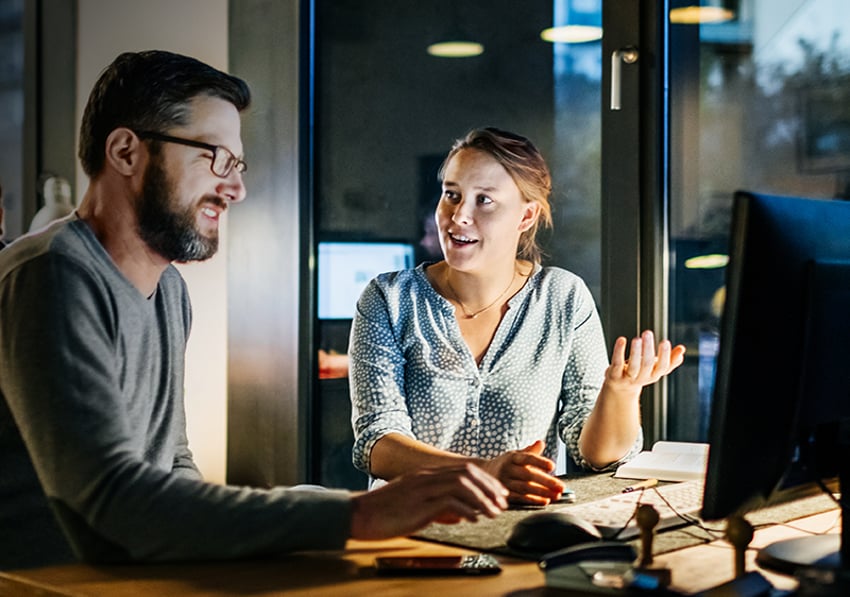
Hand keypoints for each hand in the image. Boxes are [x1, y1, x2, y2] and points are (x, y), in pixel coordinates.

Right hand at [349, 463, 507, 539]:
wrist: (359, 515)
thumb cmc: (384, 512)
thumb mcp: (415, 505)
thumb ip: (437, 505)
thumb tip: (459, 513)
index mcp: (425, 475)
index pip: (463, 469)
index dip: (485, 480)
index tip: (498, 493)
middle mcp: (426, 477)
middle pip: (467, 472)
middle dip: (489, 487)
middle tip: (502, 502)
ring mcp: (422, 488)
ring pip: (463, 484)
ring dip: (483, 498)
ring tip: (494, 512)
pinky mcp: (419, 503)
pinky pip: (450, 501)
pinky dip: (467, 508)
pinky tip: (475, 519)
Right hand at [482, 440, 565, 505]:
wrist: (484, 474)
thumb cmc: (506, 464)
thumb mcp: (515, 455)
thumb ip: (530, 451)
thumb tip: (541, 442)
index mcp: (512, 457)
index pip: (527, 458)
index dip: (539, 461)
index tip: (552, 466)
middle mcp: (507, 468)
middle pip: (528, 475)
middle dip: (546, 481)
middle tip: (561, 487)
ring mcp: (504, 482)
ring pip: (525, 488)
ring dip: (542, 492)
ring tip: (557, 495)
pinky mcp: (503, 494)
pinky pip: (520, 498)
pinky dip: (533, 500)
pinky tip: (545, 501)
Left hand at [606, 330, 685, 390]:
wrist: (620, 388)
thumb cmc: (641, 373)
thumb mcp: (656, 368)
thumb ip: (670, 360)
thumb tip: (682, 350)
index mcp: (654, 375)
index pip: (663, 367)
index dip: (665, 355)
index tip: (665, 341)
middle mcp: (642, 377)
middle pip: (647, 365)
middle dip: (648, 349)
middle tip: (647, 333)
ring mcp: (628, 378)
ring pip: (633, 366)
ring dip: (635, 351)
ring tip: (637, 338)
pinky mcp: (615, 375)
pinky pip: (617, 363)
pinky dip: (619, 351)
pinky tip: (622, 340)